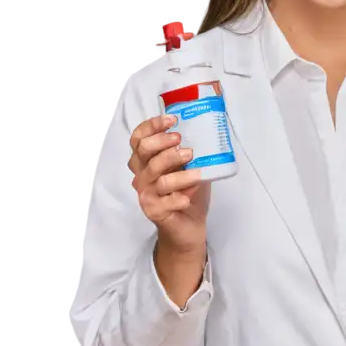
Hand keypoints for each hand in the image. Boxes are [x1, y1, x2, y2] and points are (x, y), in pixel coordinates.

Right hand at [128, 114, 210, 253]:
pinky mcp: (153, 211)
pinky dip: (178, 198)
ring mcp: (146, 194)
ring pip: (159, 178)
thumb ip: (191, 151)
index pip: (139, 138)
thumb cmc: (189, 192)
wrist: (190, 225)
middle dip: (164, 144)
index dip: (153, 126)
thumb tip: (205, 131)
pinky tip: (188, 197)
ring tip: (198, 171)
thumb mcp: (191, 167)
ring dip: (180, 174)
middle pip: (144, 152)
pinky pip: (165, 202)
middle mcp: (142, 175)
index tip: (173, 120)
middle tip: (184, 144)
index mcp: (146, 161)